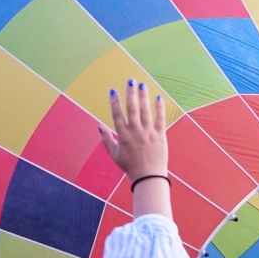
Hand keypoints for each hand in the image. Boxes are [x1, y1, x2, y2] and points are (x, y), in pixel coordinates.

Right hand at [98, 80, 170, 217]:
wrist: (148, 176)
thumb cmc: (130, 166)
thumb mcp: (114, 154)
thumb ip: (107, 139)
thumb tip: (98, 126)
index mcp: (123, 136)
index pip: (117, 115)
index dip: (114, 102)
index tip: (113, 91)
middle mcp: (135, 132)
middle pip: (132, 109)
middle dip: (130, 94)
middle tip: (130, 81)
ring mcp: (148, 133)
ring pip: (145, 111)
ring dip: (143, 97)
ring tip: (142, 85)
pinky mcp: (160, 135)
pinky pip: (160, 119)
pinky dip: (159, 108)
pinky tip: (158, 97)